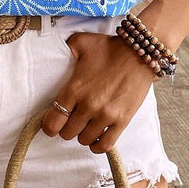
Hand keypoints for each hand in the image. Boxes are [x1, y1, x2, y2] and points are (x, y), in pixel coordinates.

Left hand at [42, 31, 155, 153]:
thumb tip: (56, 50)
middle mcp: (88, 105)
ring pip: (84, 140)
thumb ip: (65, 48)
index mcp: (74, 89)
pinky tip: (97, 136)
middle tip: (71, 119)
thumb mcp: (80, 42)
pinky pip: (105, 145)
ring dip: (82, 134)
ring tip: (85, 124)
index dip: (49, 126)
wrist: (139, 53)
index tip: (52, 123)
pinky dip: (98, 145)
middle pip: (67, 134)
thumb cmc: (109, 47)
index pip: (53, 122)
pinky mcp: (122, 121)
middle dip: (66, 128)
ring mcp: (106, 115)